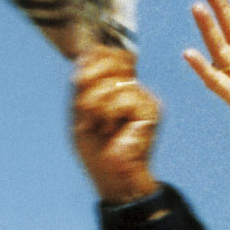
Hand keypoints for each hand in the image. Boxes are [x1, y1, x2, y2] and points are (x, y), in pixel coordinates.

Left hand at [67, 46, 162, 201]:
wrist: (111, 176)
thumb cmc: (95, 148)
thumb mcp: (80, 109)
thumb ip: (84, 81)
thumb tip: (87, 53)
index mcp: (117, 85)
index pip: (105, 52)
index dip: (89, 62)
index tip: (78, 85)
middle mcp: (133, 87)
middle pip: (111, 57)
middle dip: (90, 80)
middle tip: (86, 108)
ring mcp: (144, 97)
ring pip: (113, 81)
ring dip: (95, 104)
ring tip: (99, 125)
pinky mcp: (151, 109)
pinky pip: (122, 97)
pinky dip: (108, 114)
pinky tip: (112, 130)